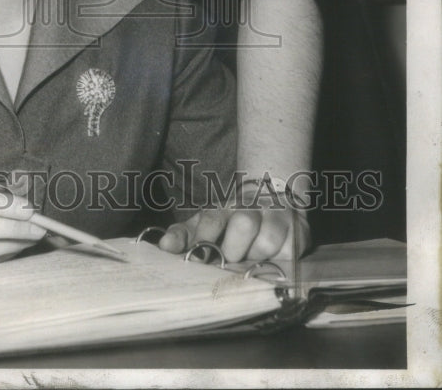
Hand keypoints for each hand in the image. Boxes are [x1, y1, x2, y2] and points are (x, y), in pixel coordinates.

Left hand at [159, 204, 310, 262]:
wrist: (273, 200)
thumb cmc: (232, 222)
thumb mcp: (207, 225)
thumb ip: (184, 235)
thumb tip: (163, 246)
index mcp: (225, 207)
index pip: (211, 217)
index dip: (203, 237)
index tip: (195, 258)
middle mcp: (252, 208)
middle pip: (244, 223)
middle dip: (234, 249)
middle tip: (229, 261)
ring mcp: (277, 217)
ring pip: (268, 240)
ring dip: (257, 258)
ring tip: (251, 262)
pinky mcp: (299, 232)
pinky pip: (290, 251)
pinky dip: (278, 261)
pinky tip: (272, 261)